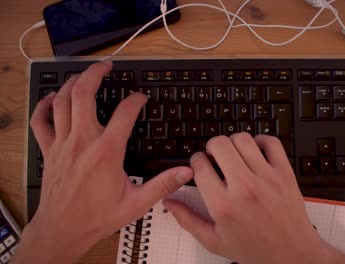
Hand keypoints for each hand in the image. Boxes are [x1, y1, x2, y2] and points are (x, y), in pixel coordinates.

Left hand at [12, 61, 192, 263]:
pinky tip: (51, 99)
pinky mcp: (49, 151)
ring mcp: (63, 144)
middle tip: (107, 66)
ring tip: (84, 74)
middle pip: (84, 94)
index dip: (136, 100)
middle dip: (96, 74)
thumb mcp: (137, 203)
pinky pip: (41, 121)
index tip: (141, 98)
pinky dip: (44, 106)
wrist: (63, 230)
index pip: (125, 112)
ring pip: (62, 101)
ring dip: (73, 83)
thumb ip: (163, 185)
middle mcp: (82, 141)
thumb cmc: (96, 217)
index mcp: (106, 152)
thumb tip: (186, 172)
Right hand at [164, 133, 344, 263]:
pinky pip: (271, 142)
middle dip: (211, 147)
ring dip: (233, 143)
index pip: (199, 165)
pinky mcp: (284, 173)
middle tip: (215, 157)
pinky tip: (255, 152)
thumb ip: (188, 220)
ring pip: (243, 139)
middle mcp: (244, 187)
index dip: (195, 162)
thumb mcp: (215, 241)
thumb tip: (170, 202)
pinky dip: (260, 141)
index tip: (200, 166)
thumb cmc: (255, 250)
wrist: (292, 254)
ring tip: (234, 155)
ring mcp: (266, 178)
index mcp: (223, 205)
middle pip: (219, 144)